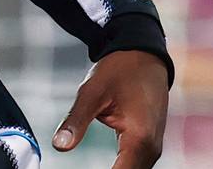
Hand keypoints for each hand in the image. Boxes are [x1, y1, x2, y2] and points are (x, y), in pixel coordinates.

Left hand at [52, 50, 168, 168]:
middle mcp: (152, 148)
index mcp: (139, 138)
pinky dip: (120, 168)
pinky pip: (136, 165)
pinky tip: (106, 167)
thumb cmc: (120, 70)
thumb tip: (58, 146)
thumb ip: (75, 121)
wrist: (145, 55)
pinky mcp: (150, 144)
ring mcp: (153, 147)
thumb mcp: (91, 92)